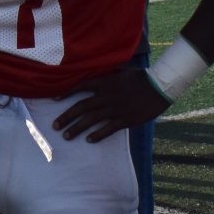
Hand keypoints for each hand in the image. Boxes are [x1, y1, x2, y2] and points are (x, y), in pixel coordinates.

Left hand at [52, 64, 167, 141]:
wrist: (159, 87)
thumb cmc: (141, 78)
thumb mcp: (121, 72)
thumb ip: (107, 75)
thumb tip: (95, 74)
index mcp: (105, 83)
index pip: (81, 87)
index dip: (67, 92)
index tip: (55, 99)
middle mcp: (106, 96)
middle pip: (81, 107)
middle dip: (66, 116)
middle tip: (54, 125)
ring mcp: (115, 109)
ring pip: (91, 119)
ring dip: (77, 128)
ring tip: (66, 136)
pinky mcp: (125, 119)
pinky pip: (108, 129)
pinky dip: (98, 135)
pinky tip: (89, 140)